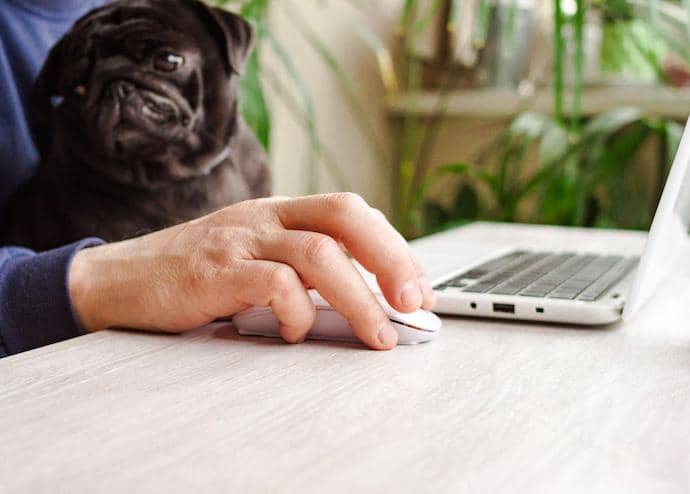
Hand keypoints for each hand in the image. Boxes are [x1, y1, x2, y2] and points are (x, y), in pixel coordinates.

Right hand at [68, 193, 435, 349]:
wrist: (123, 278)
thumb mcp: (257, 257)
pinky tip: (297, 333)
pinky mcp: (216, 271)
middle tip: (414, 301)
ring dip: (359, 298)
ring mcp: (241, 239)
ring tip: (378, 334)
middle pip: (345, 215)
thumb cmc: (199, 274)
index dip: (393, 246)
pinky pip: (274, 284)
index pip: (352, 212)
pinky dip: (298, 313)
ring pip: (319, 253)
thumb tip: (366, 298)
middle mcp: (267, 217)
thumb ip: (302, 267)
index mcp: (282, 212)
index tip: (418, 287)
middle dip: (391, 258)